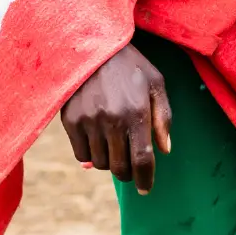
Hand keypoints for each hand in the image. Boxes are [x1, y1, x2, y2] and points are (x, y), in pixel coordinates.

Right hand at [60, 43, 172, 194]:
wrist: (92, 46)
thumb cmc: (130, 66)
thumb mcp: (155, 83)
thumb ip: (163, 117)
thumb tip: (165, 150)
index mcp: (137, 111)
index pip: (142, 158)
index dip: (145, 179)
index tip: (145, 189)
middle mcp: (112, 119)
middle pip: (120, 167)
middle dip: (128, 173)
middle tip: (131, 166)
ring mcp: (89, 121)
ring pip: (100, 164)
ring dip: (109, 162)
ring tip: (115, 145)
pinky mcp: (70, 121)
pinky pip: (81, 155)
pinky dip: (90, 155)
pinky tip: (98, 140)